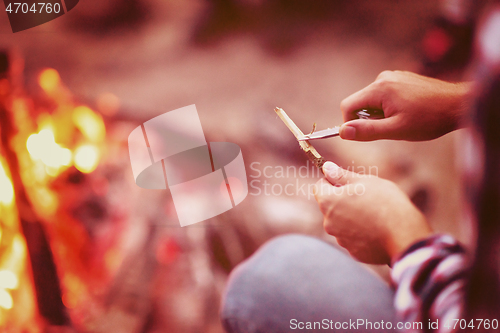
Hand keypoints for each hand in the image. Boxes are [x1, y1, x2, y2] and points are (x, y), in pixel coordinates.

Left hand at [314, 161, 431, 264]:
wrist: (404, 234)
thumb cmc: (385, 202)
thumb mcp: (364, 181)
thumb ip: (341, 175)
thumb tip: (326, 168)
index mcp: (328, 202)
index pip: (319, 187)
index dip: (332, 182)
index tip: (347, 182)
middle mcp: (328, 222)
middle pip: (330, 207)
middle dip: (342, 200)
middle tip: (365, 197)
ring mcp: (340, 239)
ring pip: (342, 223)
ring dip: (351, 217)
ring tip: (374, 214)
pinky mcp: (353, 252)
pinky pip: (353, 238)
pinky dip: (361, 233)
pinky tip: (378, 230)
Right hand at [339, 70, 471, 140]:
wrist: (458, 104)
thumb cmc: (429, 119)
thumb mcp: (395, 130)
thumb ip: (366, 131)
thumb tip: (343, 132)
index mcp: (379, 89)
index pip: (347, 106)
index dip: (350, 123)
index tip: (365, 134)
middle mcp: (383, 78)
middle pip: (359, 103)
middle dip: (368, 119)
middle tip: (390, 128)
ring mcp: (393, 77)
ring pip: (372, 101)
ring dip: (380, 114)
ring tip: (402, 120)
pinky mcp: (401, 79)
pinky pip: (384, 96)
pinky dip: (389, 107)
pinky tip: (408, 112)